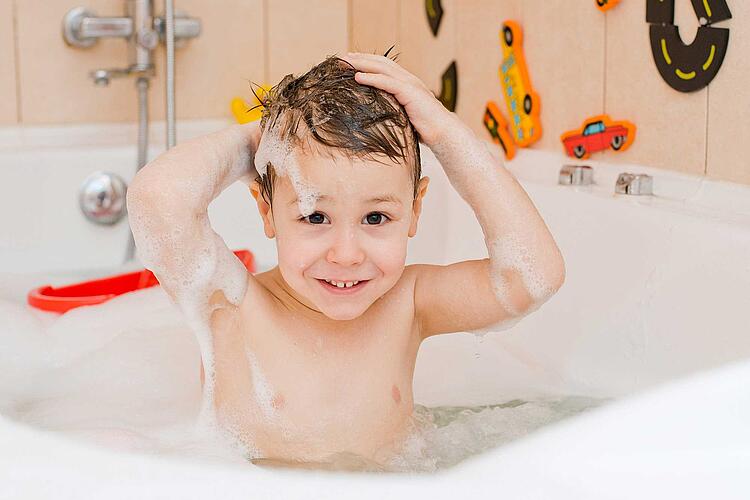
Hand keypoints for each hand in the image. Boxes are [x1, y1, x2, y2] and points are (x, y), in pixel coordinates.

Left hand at [343, 53, 462, 146]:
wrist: (443, 133)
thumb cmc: (425, 130)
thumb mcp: (404, 117)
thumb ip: (392, 111)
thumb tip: (376, 118)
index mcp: (407, 84)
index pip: (384, 67)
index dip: (367, 63)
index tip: (350, 63)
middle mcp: (408, 79)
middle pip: (380, 63)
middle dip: (361, 58)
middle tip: (342, 58)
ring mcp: (410, 84)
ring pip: (382, 68)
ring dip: (362, 64)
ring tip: (345, 63)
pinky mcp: (410, 92)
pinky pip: (386, 82)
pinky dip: (371, 78)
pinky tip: (357, 77)